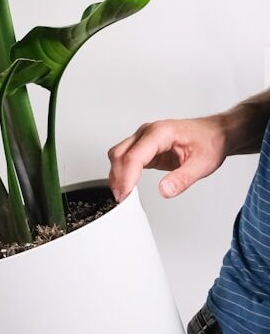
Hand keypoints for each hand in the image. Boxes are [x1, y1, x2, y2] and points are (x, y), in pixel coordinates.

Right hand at [107, 115, 229, 201]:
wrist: (215, 133)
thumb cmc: (210, 143)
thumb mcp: (202, 164)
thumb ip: (182, 178)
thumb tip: (163, 191)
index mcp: (161, 133)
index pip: (134, 155)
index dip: (127, 177)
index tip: (125, 196)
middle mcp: (148, 132)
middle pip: (120, 154)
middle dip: (117, 178)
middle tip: (122, 201)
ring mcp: (143, 138)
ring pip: (118, 155)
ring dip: (117, 175)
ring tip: (124, 196)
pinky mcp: (144, 147)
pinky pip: (126, 158)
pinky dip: (123, 172)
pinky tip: (127, 186)